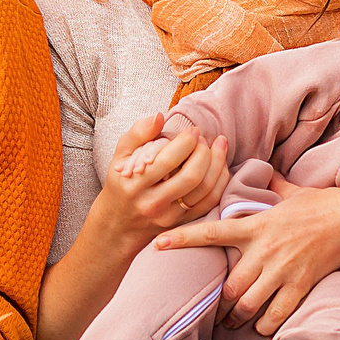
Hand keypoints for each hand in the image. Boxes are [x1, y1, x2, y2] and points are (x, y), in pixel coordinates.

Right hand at [97, 112, 229, 244]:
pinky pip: (209, 202)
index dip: (186, 142)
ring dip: (217, 164)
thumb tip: (159, 116)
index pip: (168, 161)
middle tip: (204, 139)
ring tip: (218, 145)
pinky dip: (220, 181)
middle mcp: (153, 203)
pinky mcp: (183, 223)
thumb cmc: (121, 183)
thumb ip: (137, 133)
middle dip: (204, 152)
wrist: (119, 224)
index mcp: (135, 184)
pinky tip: (219, 164)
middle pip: (190, 177)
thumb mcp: (120, 156)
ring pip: (204, 190)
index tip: (192, 130)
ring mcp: (170, 216)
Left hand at [155, 176, 339, 335]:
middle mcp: (264, 250)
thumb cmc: (321, 204)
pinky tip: (260, 327)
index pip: (211, 232)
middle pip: (229, 286)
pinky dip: (263, 324)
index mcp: (256, 225)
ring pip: (247, 304)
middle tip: (213, 312)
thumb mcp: (290, 191)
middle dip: (218, 304)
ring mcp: (282, 270)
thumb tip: (261, 171)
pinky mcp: (300, 285)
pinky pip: (274, 314)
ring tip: (232, 323)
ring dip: (236, 318)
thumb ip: (270, 185)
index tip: (158, 244)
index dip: (183, 238)